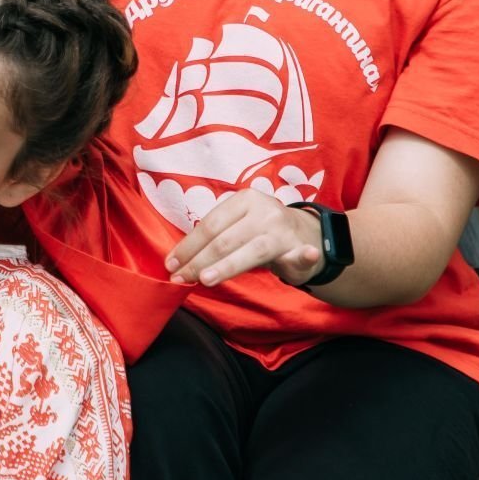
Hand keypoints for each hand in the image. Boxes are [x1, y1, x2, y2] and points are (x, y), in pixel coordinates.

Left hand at [164, 190, 326, 287]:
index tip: (172, 264)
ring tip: (205, 279)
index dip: (189, 246)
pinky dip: (304, 256)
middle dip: (199, 261)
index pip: (210, 224)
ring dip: (227, 266)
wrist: (305, 233)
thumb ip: (215, 238)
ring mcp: (284, 231)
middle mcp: (264, 212)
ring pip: (252, 251)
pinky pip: (302, 254)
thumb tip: (179, 261)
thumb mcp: (238, 225)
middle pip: (226, 239)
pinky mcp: (303, 249)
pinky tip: (306, 256)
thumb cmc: (260, 231)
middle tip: (181, 279)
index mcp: (244, 200)